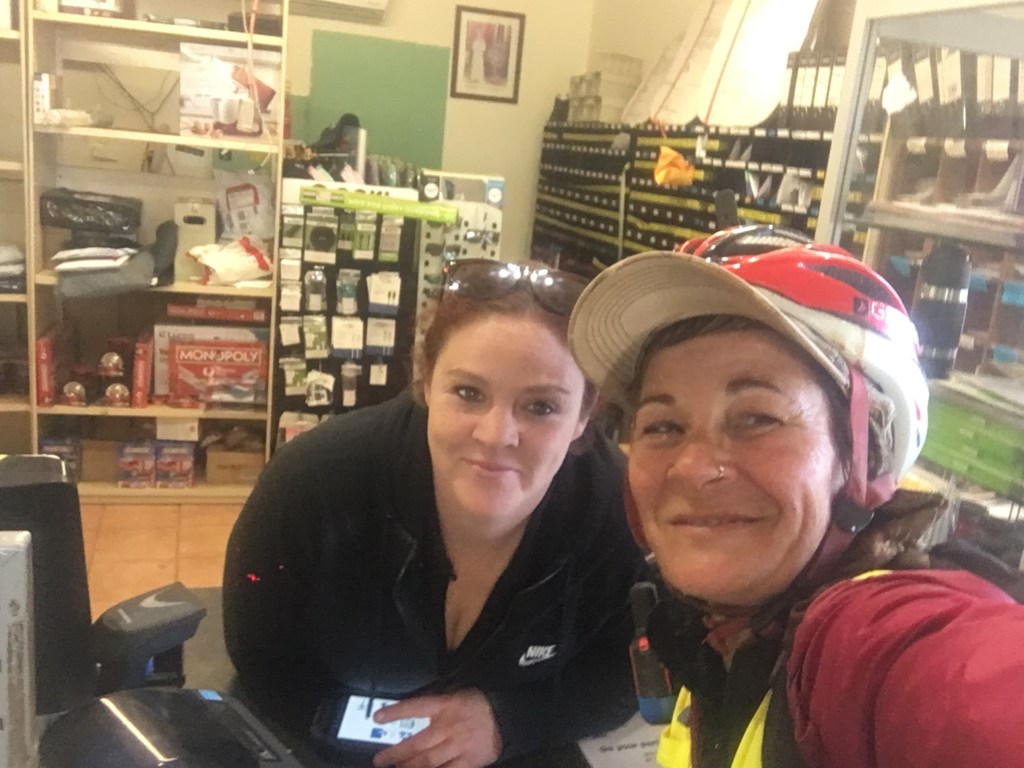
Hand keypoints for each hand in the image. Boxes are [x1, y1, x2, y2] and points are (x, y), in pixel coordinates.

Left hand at [371, 688, 501, 767]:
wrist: (505, 717)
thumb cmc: (477, 703)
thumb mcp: (456, 694)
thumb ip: (435, 703)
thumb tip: (411, 710)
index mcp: (445, 705)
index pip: (416, 707)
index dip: (396, 712)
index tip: (377, 718)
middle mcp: (449, 727)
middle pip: (417, 743)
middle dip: (395, 754)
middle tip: (379, 760)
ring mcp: (458, 746)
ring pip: (428, 761)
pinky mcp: (468, 762)